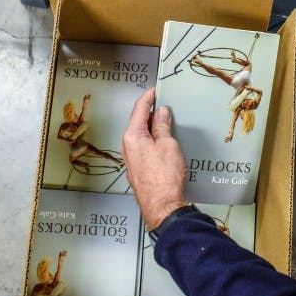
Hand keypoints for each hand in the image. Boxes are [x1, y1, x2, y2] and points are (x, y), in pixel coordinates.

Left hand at [122, 88, 187, 229]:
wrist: (162, 205)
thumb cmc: (164, 177)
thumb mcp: (167, 145)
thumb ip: (162, 126)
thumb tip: (161, 112)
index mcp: (132, 136)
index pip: (139, 109)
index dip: (148, 97)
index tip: (155, 90)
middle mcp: (127, 146)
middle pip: (138, 122)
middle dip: (151, 112)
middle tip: (164, 104)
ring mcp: (131, 158)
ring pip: (141, 136)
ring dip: (152, 127)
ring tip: (167, 121)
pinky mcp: (138, 168)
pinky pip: (143, 147)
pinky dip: (152, 140)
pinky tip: (163, 141)